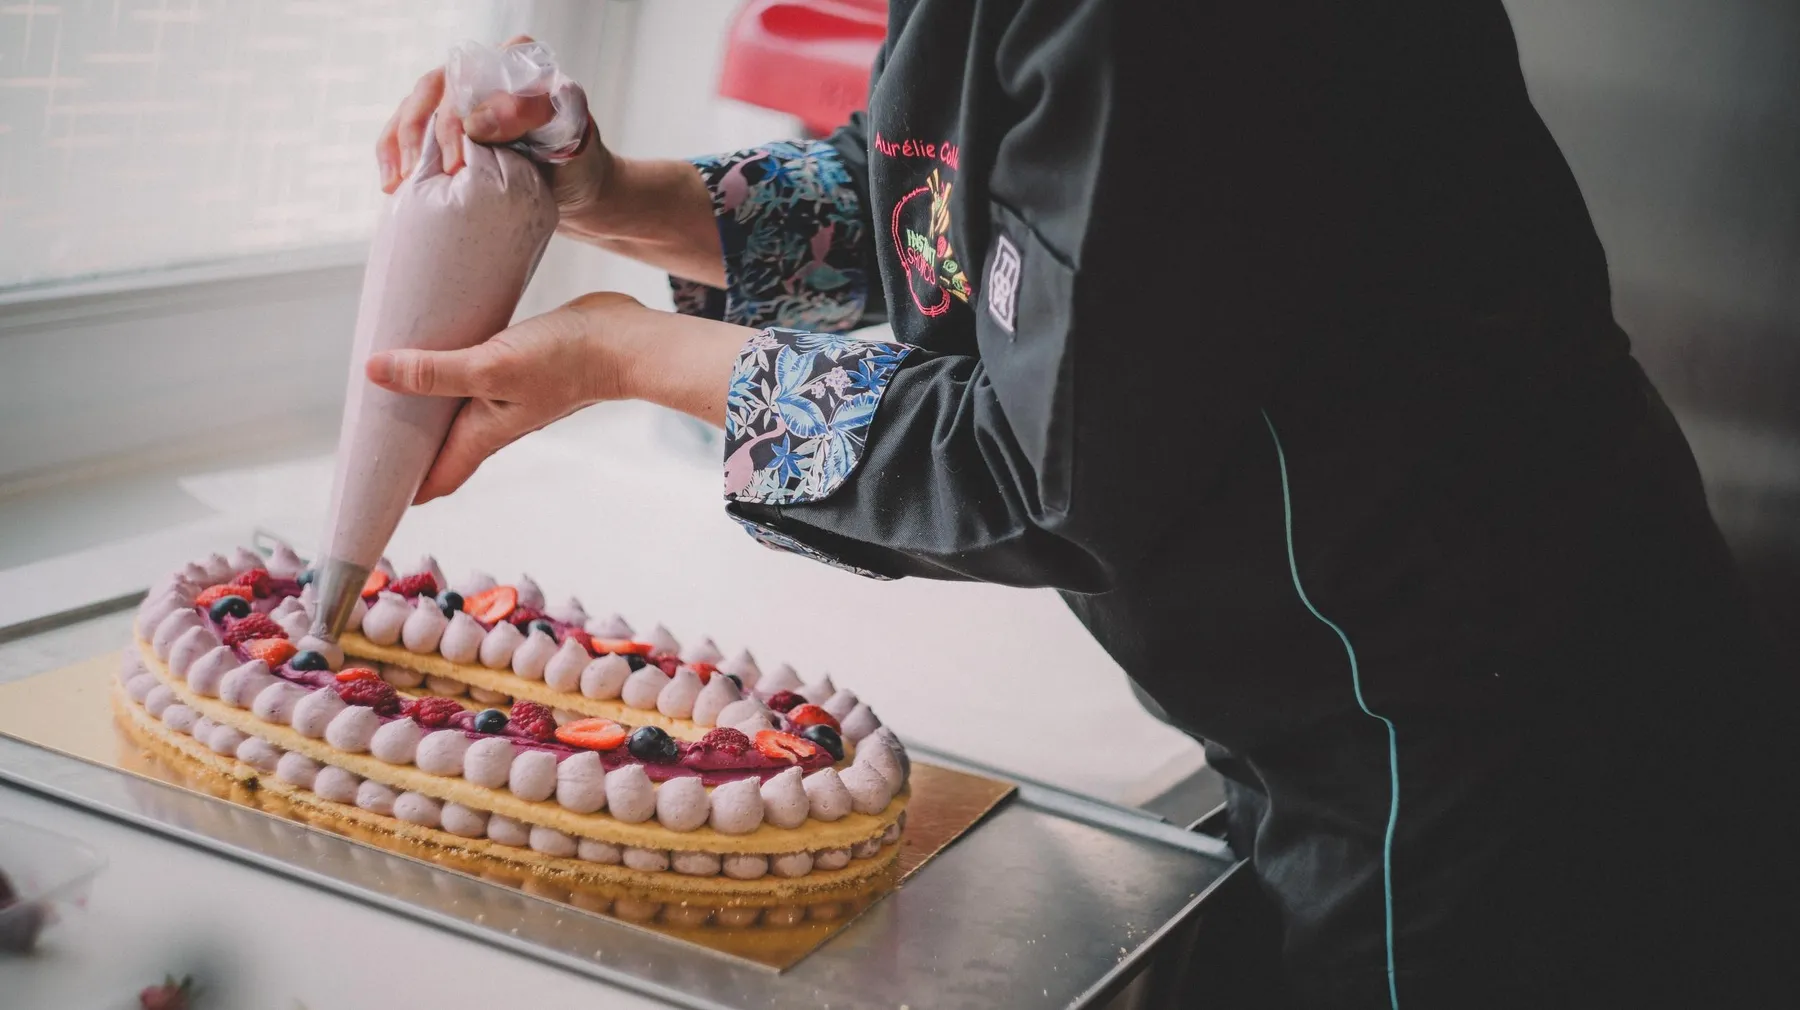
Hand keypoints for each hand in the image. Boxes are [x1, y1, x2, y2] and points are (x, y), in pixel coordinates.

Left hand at [365, 293, 751, 502]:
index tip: (367, 496)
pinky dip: (444, 376)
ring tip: (381, 394)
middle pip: (438, 449)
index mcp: (482, 434)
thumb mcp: (492, 365)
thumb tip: (374, 373)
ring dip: (421, 410)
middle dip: (402, 450)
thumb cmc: (566, 360)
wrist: (625, 342)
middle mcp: (491, 422)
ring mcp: (506, 398)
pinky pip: (469, 380)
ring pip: (452, 414)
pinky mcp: (516, 369)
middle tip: (360, 439)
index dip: (400, 492)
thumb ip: (434, 372)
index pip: (434, 479)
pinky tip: (431, 353)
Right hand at [374, 35, 614, 218]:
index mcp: (513, 62)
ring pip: (413, 107)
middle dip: (422, 132)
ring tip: (399, 182)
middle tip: (429, 175)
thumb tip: (475, 121)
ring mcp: (457, 99)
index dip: (458, 116)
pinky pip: (405, 132)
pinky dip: (393, 155)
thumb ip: (529, 116)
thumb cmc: (577, 158)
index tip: (459, 162)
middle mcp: (479, 74)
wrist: (575, 189)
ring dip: (399, 144)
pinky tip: (391, 183)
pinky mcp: (442, 129)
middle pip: (434, 89)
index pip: (471, 75)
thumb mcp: (569, 134)